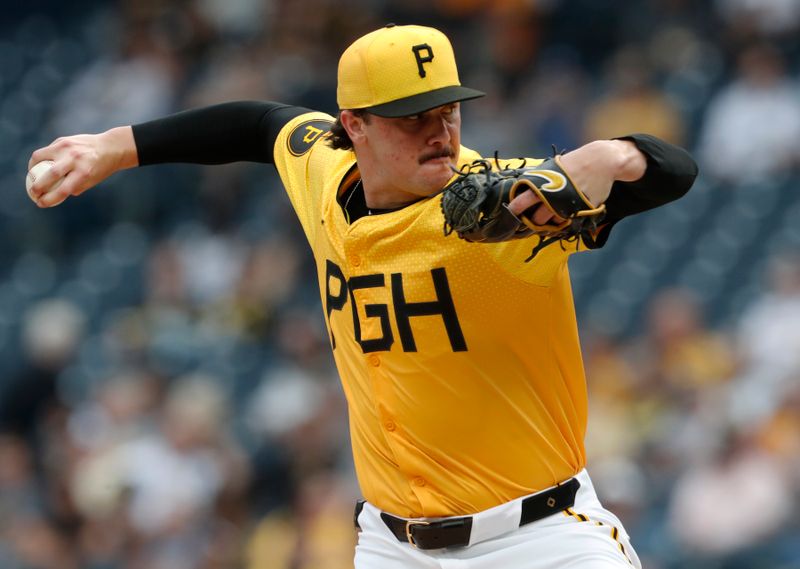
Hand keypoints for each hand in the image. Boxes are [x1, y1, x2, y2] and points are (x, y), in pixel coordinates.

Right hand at [27, 126, 137, 207]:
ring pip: (40, 157)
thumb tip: (54, 195)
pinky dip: (39, 158)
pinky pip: (45, 150)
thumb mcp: (91, 181)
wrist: (110, 147)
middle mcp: (75, 159)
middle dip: (37, 186)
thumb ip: (74, 188)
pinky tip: (38, 164)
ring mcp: (67, 148)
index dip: (49, 199)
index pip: (63, 190)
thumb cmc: (100, 168)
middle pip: (50, 174)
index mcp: (84, 173)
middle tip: (32, 193)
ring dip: (31, 168)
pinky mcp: (62, 140)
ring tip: (31, 176)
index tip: (41, 204)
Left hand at [508, 139, 645, 218]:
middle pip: (536, 219)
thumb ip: (539, 179)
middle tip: (533, 217)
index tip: (513, 213)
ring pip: (551, 223)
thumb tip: (524, 189)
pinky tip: (562, 214)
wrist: (601, 161)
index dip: (516, 209)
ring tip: (549, 215)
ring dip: (548, 222)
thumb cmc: (575, 162)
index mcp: (542, 185)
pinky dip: (562, 220)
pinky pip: (567, 222)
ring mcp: (566, 207)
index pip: (522, 202)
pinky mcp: (579, 212)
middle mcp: (552, 198)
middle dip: (533, 220)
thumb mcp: (552, 167)